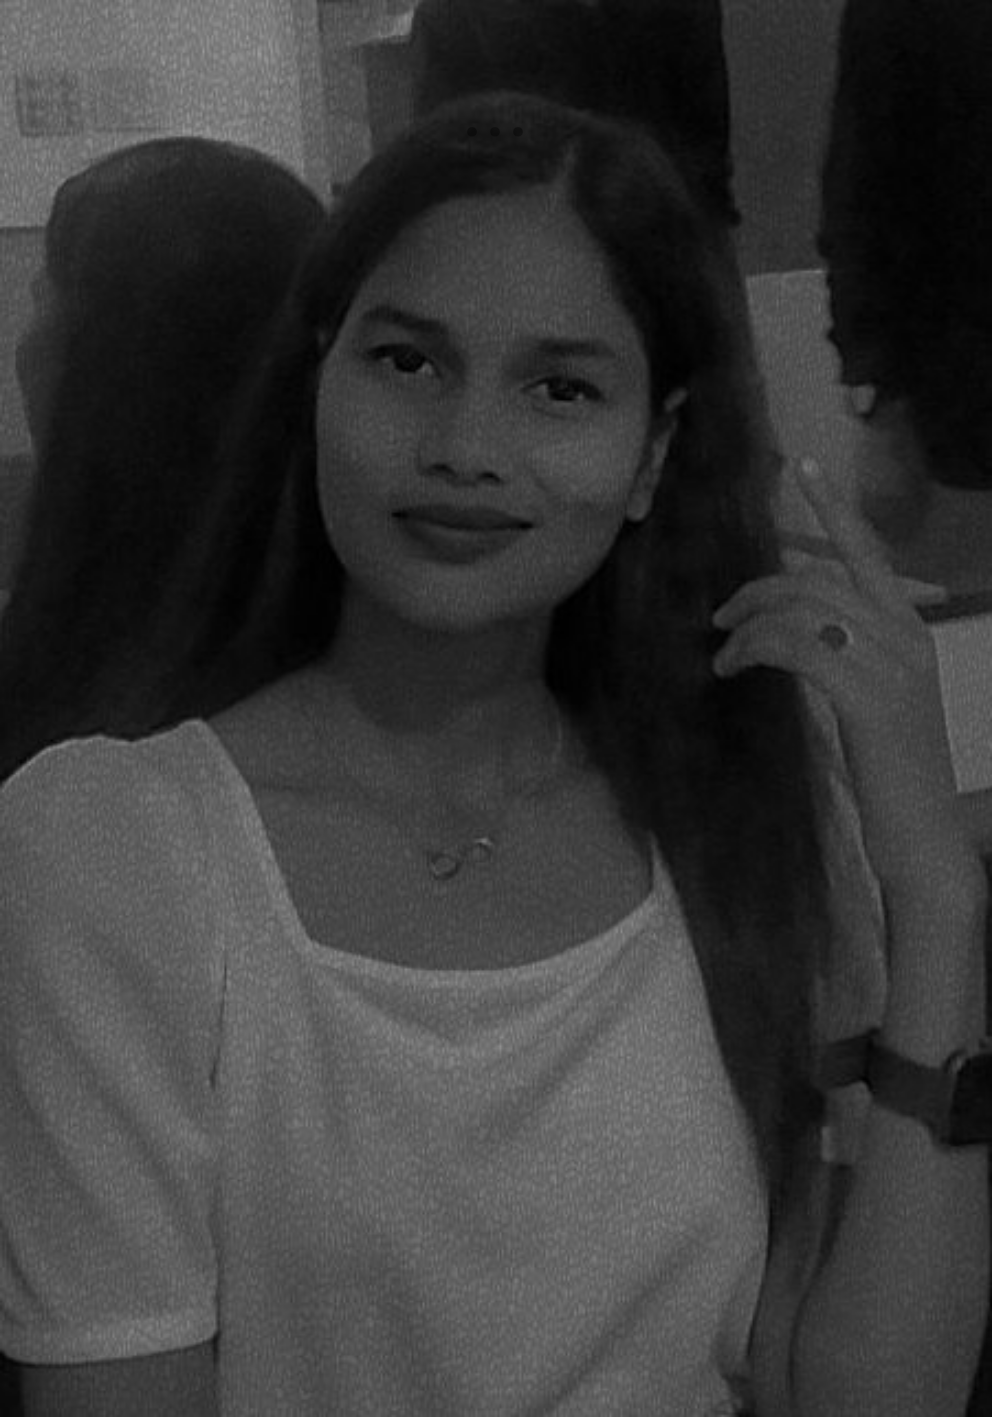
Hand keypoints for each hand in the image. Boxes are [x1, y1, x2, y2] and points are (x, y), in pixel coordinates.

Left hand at [711, 458, 980, 902]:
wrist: (922, 831)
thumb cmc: (891, 769)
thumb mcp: (872, 697)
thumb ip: (842, 653)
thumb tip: (788, 626)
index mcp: (910, 627)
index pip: (870, 552)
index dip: (835, 507)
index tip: (803, 467)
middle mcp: (906, 634)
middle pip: (820, 578)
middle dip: (759, 588)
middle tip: (721, 616)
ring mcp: (891, 664)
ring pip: (804, 609)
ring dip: (749, 626)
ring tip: (723, 653)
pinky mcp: (868, 697)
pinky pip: (798, 648)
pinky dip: (755, 650)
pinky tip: (734, 669)